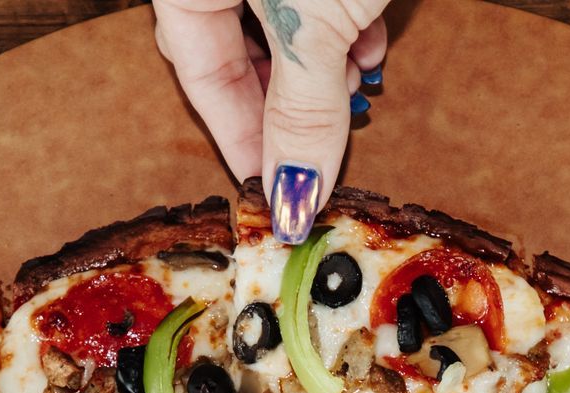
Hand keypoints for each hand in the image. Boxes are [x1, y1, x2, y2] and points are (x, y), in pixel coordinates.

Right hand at [153, 0, 389, 242]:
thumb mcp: (312, 27)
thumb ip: (302, 107)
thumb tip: (291, 194)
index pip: (202, 76)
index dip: (240, 141)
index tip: (271, 197)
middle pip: (233, 57)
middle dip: (284, 107)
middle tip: (315, 150)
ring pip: (278, 33)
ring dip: (323, 71)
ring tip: (351, 87)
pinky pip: (314, 5)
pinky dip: (344, 34)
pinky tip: (367, 49)